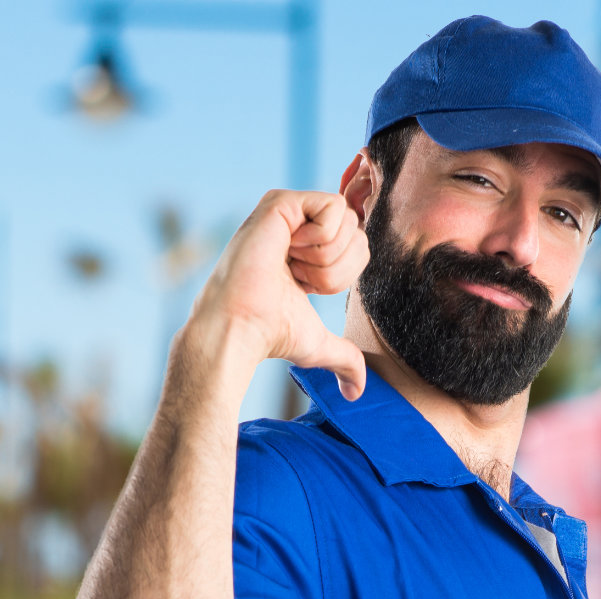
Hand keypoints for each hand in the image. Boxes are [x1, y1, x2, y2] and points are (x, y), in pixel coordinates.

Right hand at [188, 189, 370, 399]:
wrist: (241, 327)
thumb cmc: (271, 335)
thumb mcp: (318, 345)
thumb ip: (344, 361)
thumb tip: (357, 394)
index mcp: (308, 250)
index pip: (358, 248)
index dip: (342, 276)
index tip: (304, 290)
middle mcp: (298, 226)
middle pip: (358, 233)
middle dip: (337, 268)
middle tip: (298, 280)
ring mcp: (288, 211)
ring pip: (348, 221)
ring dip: (326, 257)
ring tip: (289, 267)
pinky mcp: (281, 201)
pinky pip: (334, 206)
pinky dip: (321, 238)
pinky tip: (287, 250)